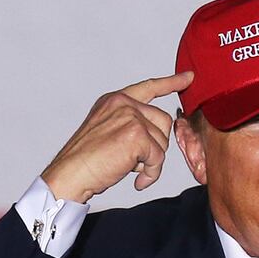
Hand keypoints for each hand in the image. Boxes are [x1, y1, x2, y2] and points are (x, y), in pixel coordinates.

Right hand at [41, 72, 193, 202]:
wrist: (69, 174)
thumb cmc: (85, 160)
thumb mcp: (107, 131)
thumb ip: (129, 125)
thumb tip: (157, 136)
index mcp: (115, 100)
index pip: (148, 87)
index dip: (171, 83)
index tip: (188, 77)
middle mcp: (123, 104)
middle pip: (163, 122)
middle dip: (156, 145)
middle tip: (136, 161)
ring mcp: (130, 117)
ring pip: (163, 142)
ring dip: (152, 162)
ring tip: (130, 169)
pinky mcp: (137, 135)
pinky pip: (159, 158)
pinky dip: (151, 173)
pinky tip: (137, 180)